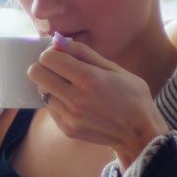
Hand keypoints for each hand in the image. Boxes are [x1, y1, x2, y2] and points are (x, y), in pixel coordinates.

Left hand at [26, 35, 170, 167]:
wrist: (140, 134)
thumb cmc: (132, 96)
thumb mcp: (114, 68)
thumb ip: (84, 53)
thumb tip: (59, 42)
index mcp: (88, 78)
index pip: (48, 58)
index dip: (51, 52)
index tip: (61, 55)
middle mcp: (75, 98)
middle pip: (36, 73)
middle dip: (45, 66)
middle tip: (59, 68)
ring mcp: (69, 116)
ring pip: (41, 91)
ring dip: (51, 85)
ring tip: (70, 87)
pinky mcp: (67, 129)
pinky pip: (49, 107)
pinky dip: (57, 101)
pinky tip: (75, 102)